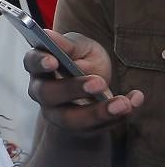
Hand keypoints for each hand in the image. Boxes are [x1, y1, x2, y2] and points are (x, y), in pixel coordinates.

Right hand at [24, 30, 143, 133]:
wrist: (95, 86)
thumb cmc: (82, 60)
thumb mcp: (80, 47)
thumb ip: (67, 45)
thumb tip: (50, 38)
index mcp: (39, 66)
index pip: (32, 62)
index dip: (40, 62)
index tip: (53, 61)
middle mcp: (42, 91)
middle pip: (48, 94)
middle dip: (72, 89)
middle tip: (98, 82)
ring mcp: (57, 113)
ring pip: (70, 119)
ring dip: (97, 112)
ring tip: (122, 103)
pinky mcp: (79, 128)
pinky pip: (97, 127)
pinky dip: (118, 115)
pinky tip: (134, 101)